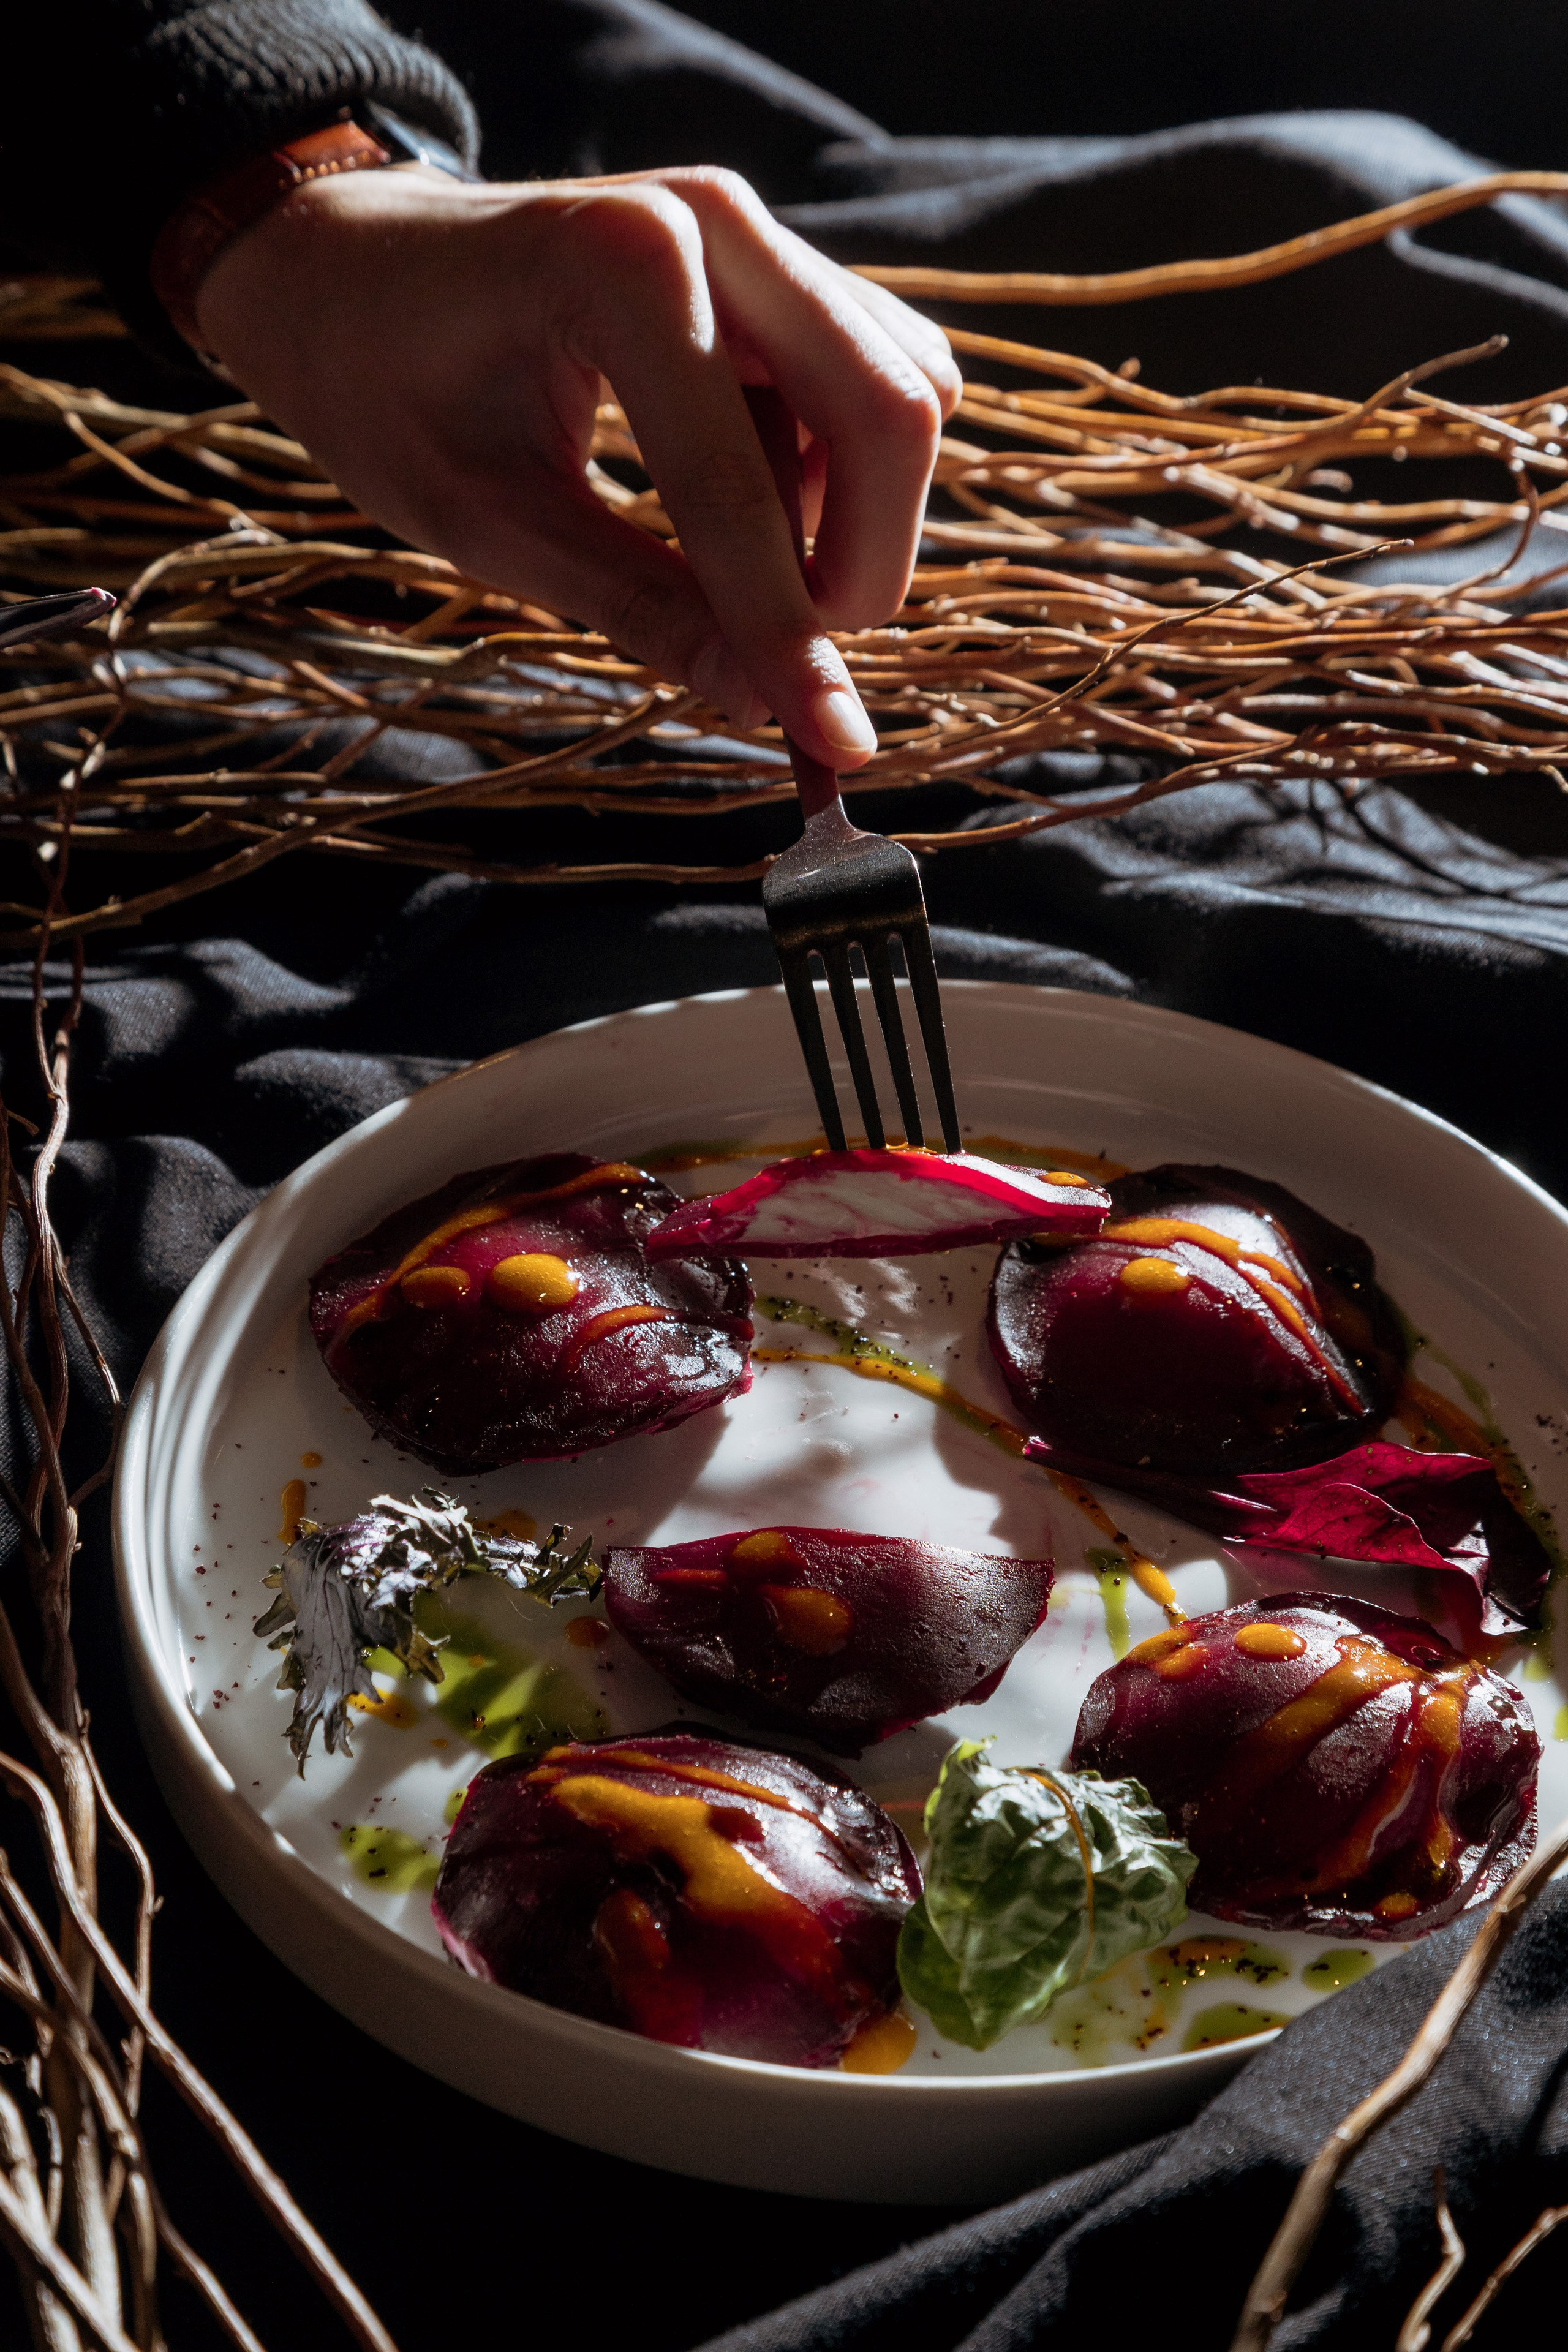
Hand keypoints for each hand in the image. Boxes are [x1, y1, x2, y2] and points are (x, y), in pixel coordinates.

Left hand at [194, 163, 960, 767]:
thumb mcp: (487, 522)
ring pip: (901, 395)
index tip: (833, 746)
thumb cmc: (386, 385)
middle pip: (888, 410)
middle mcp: (715, 221)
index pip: (740, 484)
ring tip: (750, 582)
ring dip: (854, 518)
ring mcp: (757, 235)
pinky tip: (751, 515)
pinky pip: (872, 379)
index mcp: (622, 266)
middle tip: (795, 659)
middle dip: (864, 563)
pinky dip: (836, 474)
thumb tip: (762, 700)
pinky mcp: (777, 271)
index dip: (788, 631)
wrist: (346, 268)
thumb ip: (633, 604)